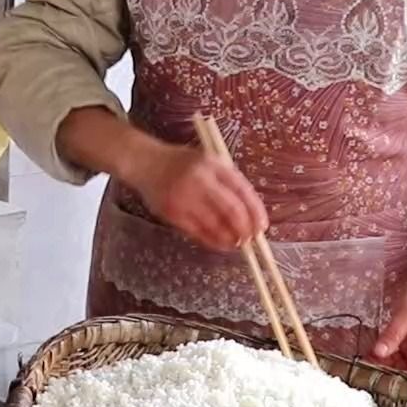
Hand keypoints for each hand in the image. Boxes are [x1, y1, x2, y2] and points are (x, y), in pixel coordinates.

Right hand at [121, 141, 267, 252]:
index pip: (242, 190)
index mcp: (213, 164)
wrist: (145, 162)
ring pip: (215, 224)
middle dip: (245, 228)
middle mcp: (200, 179)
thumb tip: (249, 213)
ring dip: (229, 238)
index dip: (255, 211)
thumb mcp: (207, 162)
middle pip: (231, 209)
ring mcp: (184, 196)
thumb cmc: (181, 163)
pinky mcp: (171, 211)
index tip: (262, 226)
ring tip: (237, 244)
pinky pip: (198, 232)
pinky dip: (212, 241)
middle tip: (250, 239)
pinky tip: (220, 244)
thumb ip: (227, 181)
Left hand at [371, 265, 406, 375]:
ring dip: (389, 360)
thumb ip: (393, 334)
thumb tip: (377, 354)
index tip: (382, 376)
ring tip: (368, 360)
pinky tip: (375, 350)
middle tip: (369, 368)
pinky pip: (401, 348)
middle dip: (393, 369)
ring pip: (405, 359)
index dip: (403, 377)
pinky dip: (389, 349)